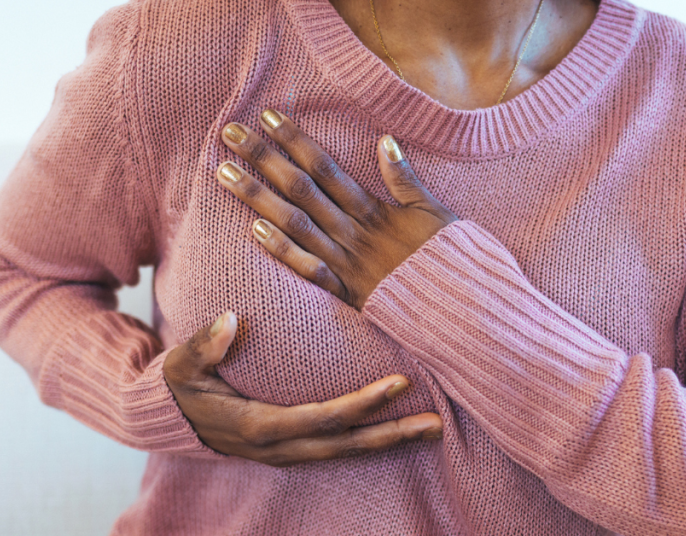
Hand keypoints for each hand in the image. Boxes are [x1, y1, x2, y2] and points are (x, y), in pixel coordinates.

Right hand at [163, 312, 443, 465]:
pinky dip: (372, 441)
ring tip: (432, 429)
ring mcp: (290, 453)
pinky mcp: (295, 450)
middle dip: (393, 434)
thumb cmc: (183, 386)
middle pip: (347, 444)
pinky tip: (401, 430)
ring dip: (391, 442)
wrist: (173, 421)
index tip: (399, 383)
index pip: (323, 417)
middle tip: (436, 423)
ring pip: (348, 452)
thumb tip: (227, 320)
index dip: (363, 404)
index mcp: (259, 425)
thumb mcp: (181, 365)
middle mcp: (281, 447)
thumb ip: (203, 346)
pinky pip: (340, 449)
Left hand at [216, 110, 457, 309]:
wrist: (461, 307)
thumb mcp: (434, 211)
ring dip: (258, 197)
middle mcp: (353, 231)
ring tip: (225, 174)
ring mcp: (346, 262)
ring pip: (295, 224)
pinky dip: (283, 252)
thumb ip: (406, 178)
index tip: (266, 116)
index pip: (325, 166)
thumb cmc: (448, 259)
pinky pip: (310, 271)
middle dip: (263, 159)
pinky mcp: (345, 294)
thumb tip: (384, 140)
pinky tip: (256, 230)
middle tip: (228, 134)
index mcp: (373, 209)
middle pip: (301, 188)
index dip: (294, 139)